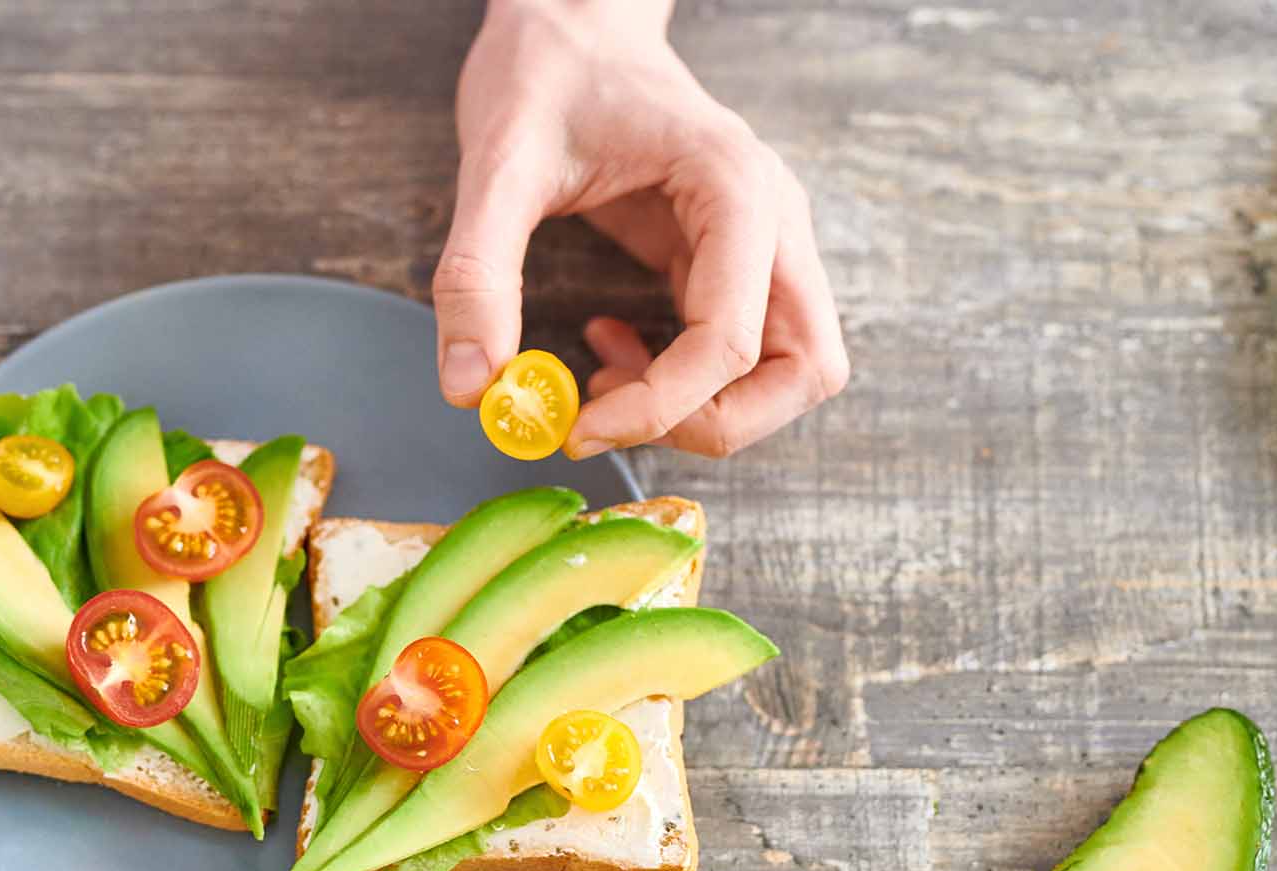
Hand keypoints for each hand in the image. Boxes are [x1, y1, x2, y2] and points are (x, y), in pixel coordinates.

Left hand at [436, 0, 847, 458]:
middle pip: (806, 371)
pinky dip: (684, 383)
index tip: (575, 425)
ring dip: (706, 410)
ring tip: (607, 382)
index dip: (658, 407)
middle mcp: (772, 222)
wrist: (571, 23)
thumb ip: (478, 273)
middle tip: (609, 419)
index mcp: (735, 189)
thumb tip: (471, 390)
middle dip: (712, 423)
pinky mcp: (733, 264)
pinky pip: (741, 354)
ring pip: (791, 373)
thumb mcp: (497, 164)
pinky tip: (607, 344)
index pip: (733, 342)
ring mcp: (764, 246)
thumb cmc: (547, 72)